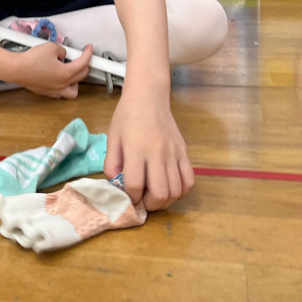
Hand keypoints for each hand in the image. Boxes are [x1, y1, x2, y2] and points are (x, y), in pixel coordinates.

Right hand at [2, 42, 93, 98]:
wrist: (16, 69)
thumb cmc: (31, 59)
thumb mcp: (51, 47)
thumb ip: (62, 50)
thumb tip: (63, 55)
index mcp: (66, 74)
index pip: (83, 63)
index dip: (88, 54)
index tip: (89, 49)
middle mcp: (62, 84)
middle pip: (81, 77)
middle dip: (84, 66)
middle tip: (81, 58)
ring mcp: (53, 90)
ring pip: (72, 92)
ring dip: (75, 82)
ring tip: (72, 73)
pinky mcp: (45, 92)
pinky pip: (60, 93)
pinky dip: (63, 86)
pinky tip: (59, 79)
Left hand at [104, 97, 194, 211]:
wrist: (149, 97)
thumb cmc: (127, 116)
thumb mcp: (112, 138)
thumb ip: (112, 165)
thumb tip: (117, 187)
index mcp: (136, 149)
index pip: (135, 184)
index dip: (130, 197)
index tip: (128, 197)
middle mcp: (158, 153)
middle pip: (160, 193)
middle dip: (150, 205)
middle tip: (143, 201)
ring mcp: (174, 153)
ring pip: (177, 191)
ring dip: (165, 201)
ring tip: (155, 196)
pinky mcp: (184, 152)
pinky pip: (189, 181)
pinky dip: (181, 192)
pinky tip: (170, 189)